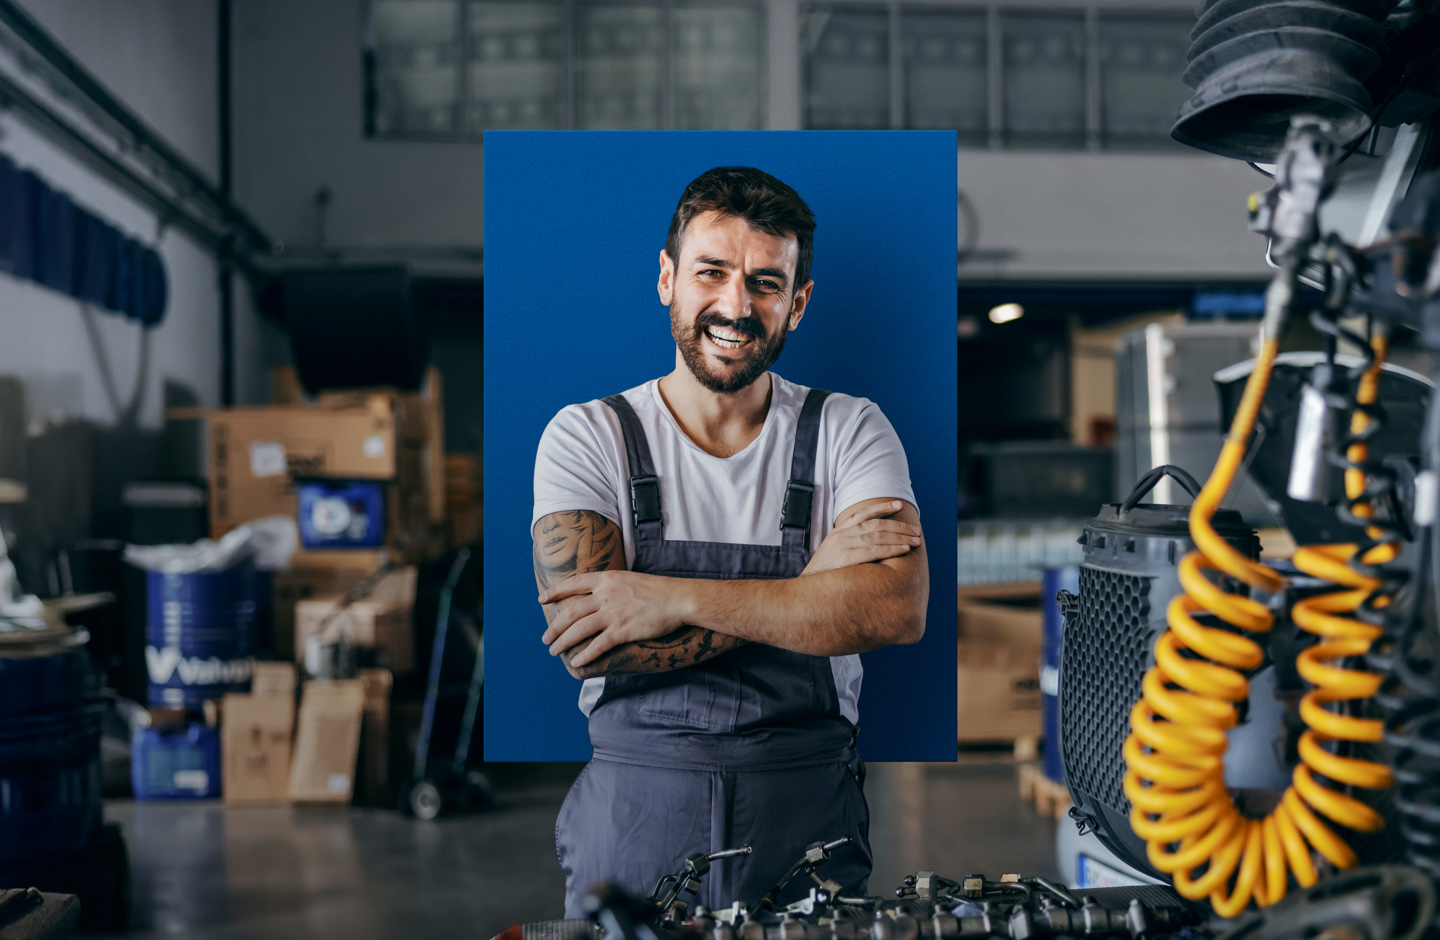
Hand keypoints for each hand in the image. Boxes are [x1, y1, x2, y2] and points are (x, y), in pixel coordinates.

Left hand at [539, 570, 686, 665]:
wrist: (678, 599)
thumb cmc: (658, 590)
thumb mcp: (629, 579)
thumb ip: (611, 586)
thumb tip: (597, 595)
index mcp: (607, 579)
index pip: (573, 583)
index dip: (555, 592)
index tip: (541, 599)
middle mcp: (606, 594)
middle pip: (571, 611)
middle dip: (554, 626)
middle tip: (545, 638)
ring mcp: (613, 613)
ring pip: (578, 629)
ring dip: (563, 642)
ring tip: (554, 650)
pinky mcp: (623, 630)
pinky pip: (598, 645)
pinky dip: (585, 654)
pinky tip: (577, 662)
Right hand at [802, 500, 920, 574]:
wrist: (805, 588)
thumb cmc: (823, 574)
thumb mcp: (832, 553)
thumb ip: (848, 545)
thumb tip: (870, 545)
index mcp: (838, 532)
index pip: (863, 514)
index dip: (882, 508)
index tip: (898, 505)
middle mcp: (841, 535)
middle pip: (875, 524)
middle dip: (899, 527)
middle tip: (916, 531)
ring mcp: (843, 546)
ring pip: (877, 536)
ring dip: (900, 537)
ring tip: (915, 540)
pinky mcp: (846, 559)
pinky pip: (874, 551)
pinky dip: (891, 549)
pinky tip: (904, 550)